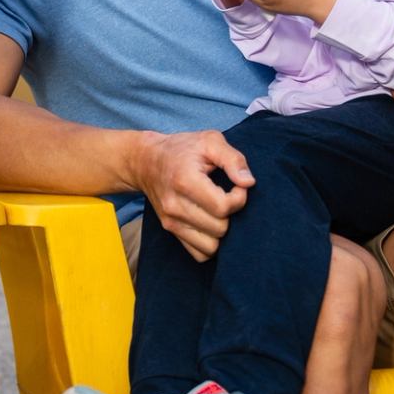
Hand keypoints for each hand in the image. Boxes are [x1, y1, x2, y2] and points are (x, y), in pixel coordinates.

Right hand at [125, 131, 253, 261]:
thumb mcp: (210, 140)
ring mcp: (170, 221)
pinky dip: (210, 244)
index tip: (237, 186)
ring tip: (219, 211)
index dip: (239, 198)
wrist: (146, 161)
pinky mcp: (170, 230)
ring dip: (222, 231)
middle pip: (220, 228)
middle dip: (232, 214)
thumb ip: (233, 159)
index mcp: (185, 181)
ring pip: (211, 246)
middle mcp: (175, 205)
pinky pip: (199, 254)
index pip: (223, 207)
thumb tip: (248, 183)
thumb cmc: (182, 149)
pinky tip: (212, 224)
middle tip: (228, 197)